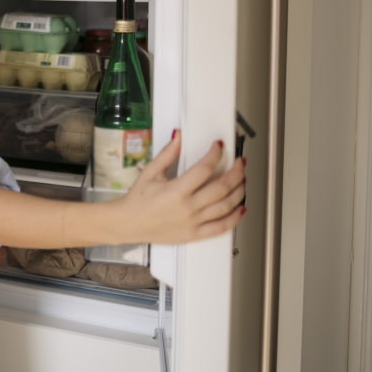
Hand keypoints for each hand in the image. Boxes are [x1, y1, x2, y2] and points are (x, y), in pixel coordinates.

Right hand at [118, 130, 246, 244]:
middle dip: (236, 172)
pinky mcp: (194, 234)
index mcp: (176, 190)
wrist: (128, 223)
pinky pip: (221, 227)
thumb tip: (178, 137)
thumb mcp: (150, 172)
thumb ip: (167, 154)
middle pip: (222, 187)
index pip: (204, 169)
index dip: (215, 154)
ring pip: (226, 206)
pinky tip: (240, 208)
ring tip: (242, 180)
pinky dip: (235, 218)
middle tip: (240, 163)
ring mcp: (193, 222)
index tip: (219, 147)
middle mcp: (187, 207)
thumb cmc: (137, 201)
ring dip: (239, 191)